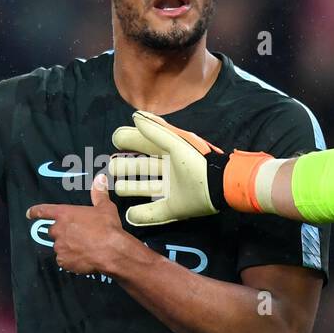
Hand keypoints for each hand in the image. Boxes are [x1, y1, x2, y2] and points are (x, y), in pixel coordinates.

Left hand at [27, 174, 130, 274]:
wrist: (111, 250)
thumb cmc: (107, 227)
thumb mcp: (105, 207)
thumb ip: (99, 193)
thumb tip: (100, 178)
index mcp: (65, 214)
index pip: (44, 211)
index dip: (35, 212)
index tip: (29, 214)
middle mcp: (58, 230)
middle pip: (53, 231)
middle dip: (62, 233)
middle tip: (77, 235)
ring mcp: (59, 247)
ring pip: (59, 246)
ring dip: (67, 247)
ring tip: (83, 248)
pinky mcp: (63, 261)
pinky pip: (63, 260)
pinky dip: (70, 260)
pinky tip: (82, 258)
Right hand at [109, 111, 225, 225]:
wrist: (222, 185)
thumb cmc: (198, 162)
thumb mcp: (176, 144)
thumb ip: (155, 130)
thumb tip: (135, 117)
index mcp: (170, 152)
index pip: (146, 144)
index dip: (131, 140)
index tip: (116, 139)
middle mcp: (169, 169)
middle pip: (143, 166)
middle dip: (126, 166)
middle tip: (111, 166)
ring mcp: (172, 190)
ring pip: (147, 187)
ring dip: (131, 188)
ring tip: (117, 187)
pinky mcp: (175, 208)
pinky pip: (155, 213)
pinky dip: (142, 215)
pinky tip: (130, 215)